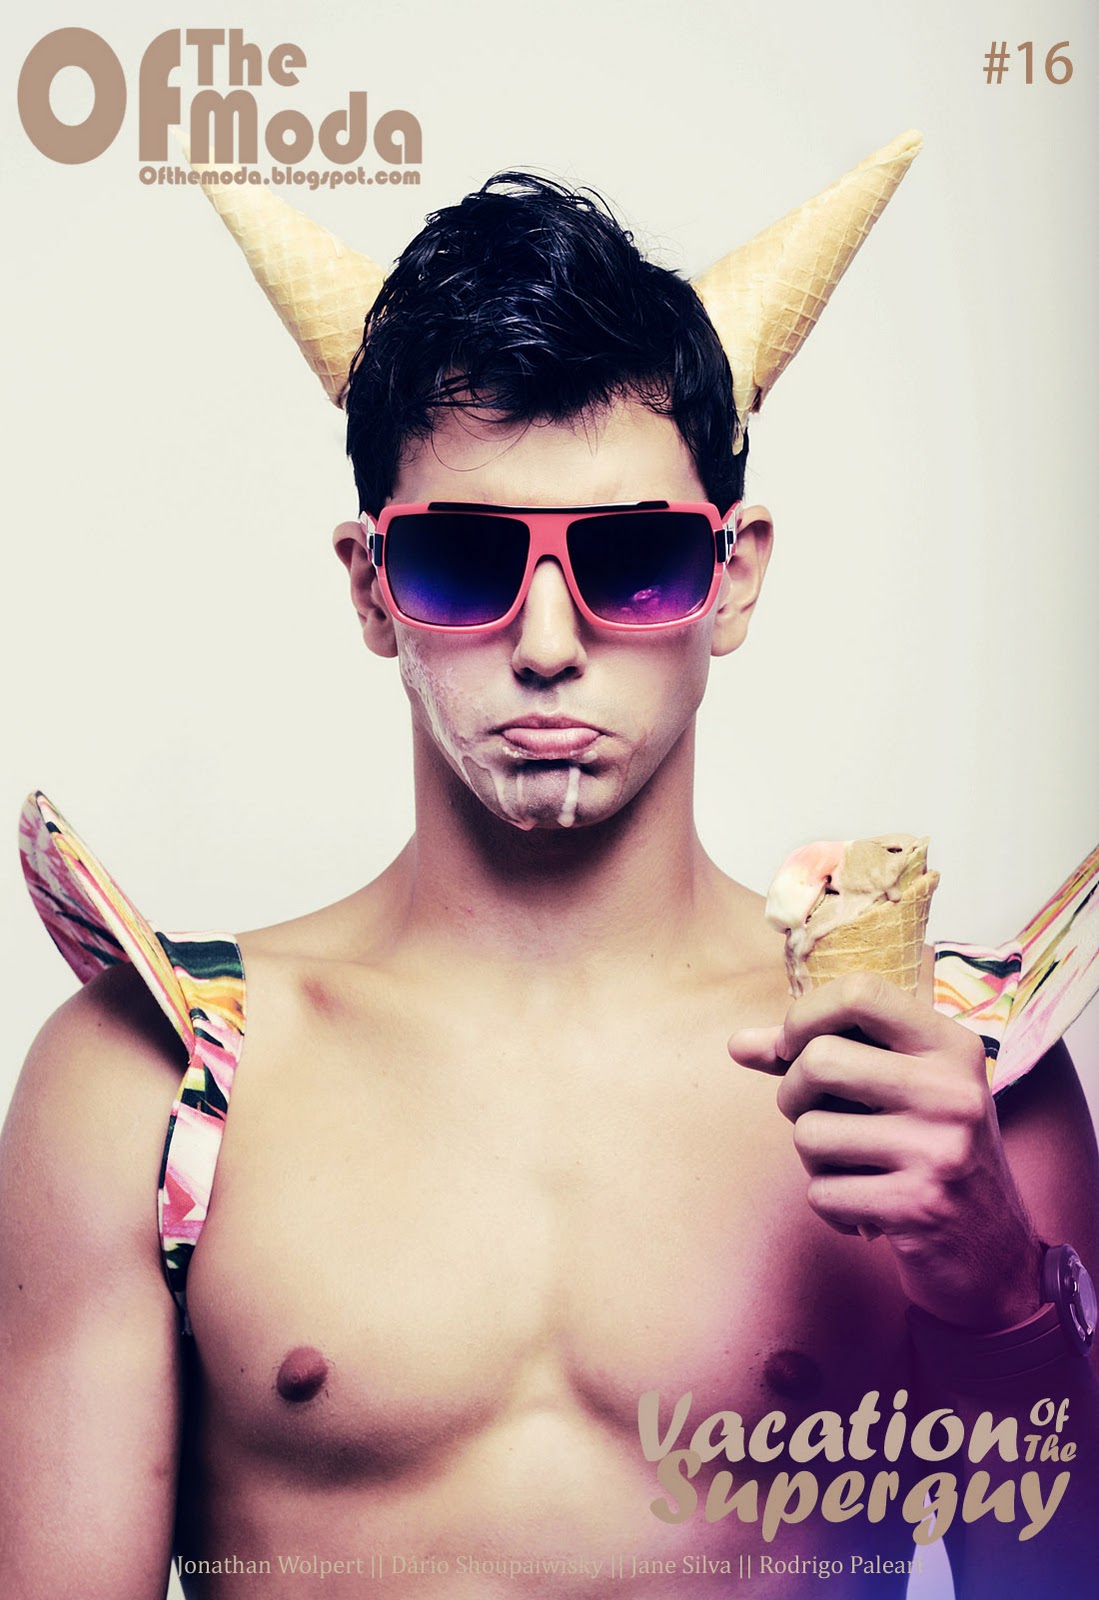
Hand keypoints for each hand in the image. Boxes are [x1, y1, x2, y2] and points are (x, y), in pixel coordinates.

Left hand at [729, 973, 1044, 1330]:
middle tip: (816, 1117)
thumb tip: (738, 1043)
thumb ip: (820, 1056)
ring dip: (813, 1158)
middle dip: (794, 1094)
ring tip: (852, 1168)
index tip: (793, 1046)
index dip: (805, 1014)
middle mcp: (952, 1090)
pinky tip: (866, 1208)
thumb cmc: (929, 1153)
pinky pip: (821, 1193)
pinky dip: (829, 1204)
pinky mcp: (919, 1206)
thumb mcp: (897, 1091)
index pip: (860, 992)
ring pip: (809, 1132)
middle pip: (818, 1060)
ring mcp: (940, 1148)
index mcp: (950, 1046)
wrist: (994, 1255)